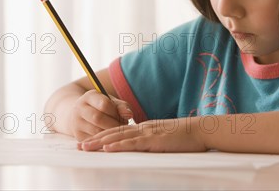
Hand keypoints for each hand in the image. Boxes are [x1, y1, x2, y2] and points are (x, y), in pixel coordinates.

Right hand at [69, 90, 132, 140]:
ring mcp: (76, 123)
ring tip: (117, 132)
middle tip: (122, 128)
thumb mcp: (111, 102)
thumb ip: (122, 107)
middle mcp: (79, 108)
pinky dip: (104, 141)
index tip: (123, 117)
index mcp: (89, 97)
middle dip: (114, 124)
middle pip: (98, 118)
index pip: (104, 104)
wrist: (81, 114)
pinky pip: (94, 141)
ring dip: (110, 134)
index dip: (116, 112)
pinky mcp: (78, 136)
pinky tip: (111, 139)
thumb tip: (129, 115)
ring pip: (95, 131)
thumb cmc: (101, 107)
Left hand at [77, 117, 207, 152]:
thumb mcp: (165, 139)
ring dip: (100, 142)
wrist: (200, 130)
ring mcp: (147, 133)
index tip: (89, 141)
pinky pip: (132, 143)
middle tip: (78, 145)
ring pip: (119, 137)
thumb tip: (143, 150)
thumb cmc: (186, 137)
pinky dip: (118, 145)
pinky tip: (107, 148)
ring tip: (85, 147)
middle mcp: (143, 128)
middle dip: (95, 139)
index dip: (103, 136)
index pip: (120, 132)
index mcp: (145, 128)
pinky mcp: (154, 140)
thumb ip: (153, 142)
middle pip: (114, 133)